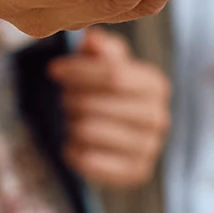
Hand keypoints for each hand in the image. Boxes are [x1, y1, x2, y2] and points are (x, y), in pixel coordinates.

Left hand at [50, 29, 170, 188]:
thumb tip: (91, 39)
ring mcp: (150, 148)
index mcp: (155, 85)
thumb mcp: (107, 64)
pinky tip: (74, 143)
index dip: (79, 71)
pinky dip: (73, 150)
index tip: (54, 69)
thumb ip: (100, 49)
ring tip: (71, 119)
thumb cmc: (109, 92)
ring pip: (89, 131)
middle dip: (71, 98)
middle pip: (97, 104)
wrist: (124, 136)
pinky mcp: (136, 173)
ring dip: (70, 123)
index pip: (114, 75)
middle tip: (64, 97)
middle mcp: (159, 117)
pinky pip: (88, 161)